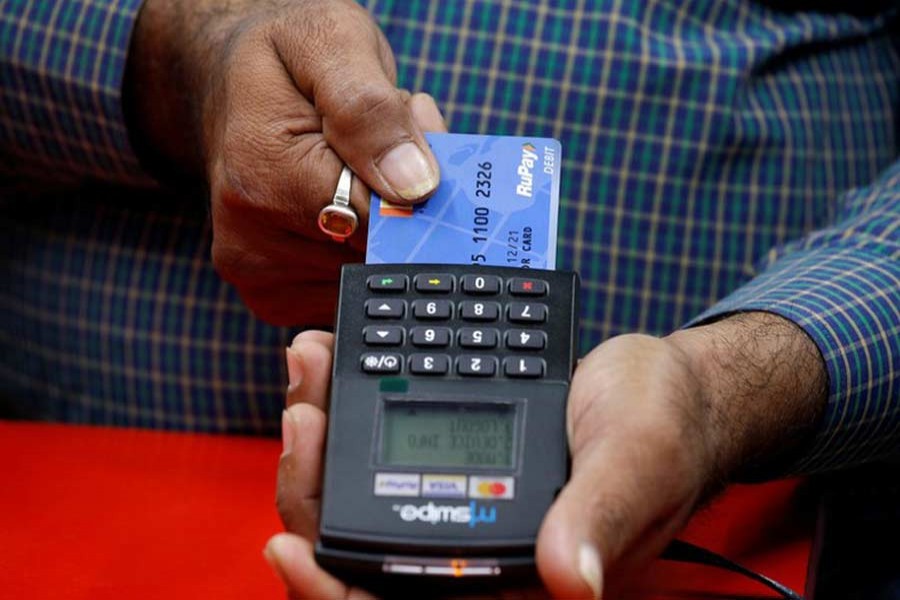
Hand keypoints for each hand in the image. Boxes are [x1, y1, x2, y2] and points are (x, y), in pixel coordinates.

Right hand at [126, 0, 446, 324]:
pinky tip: (347, 202)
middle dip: (405, 202)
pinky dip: (365, 248)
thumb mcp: (329, 42)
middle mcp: (252, 245)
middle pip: (380, 251)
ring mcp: (262, 281)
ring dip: (385, 223)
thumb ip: (371, 110)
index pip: (382, 219)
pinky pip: (352, 285)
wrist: (224, 86)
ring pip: (372, 272)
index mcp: (263, 179)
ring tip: (359, 166)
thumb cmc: (283, 57)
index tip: (416, 129)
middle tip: (391, 140)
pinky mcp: (277, 300)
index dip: (419, 182)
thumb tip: (416, 187)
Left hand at [267, 313, 825, 597]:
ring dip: (320, 442)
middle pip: (356, 551)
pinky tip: (336, 361)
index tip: (289, 549)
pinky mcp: (449, 453)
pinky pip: (383, 443)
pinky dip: (350, 404)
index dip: (336, 596)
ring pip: (358, 492)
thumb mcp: (637, 462)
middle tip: (303, 417)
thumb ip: (600, 515)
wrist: (662, 381)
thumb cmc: (664, 426)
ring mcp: (456, 500)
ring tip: (310, 369)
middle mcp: (473, 551)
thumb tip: (571, 579)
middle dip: (311, 491)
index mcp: (513, 579)